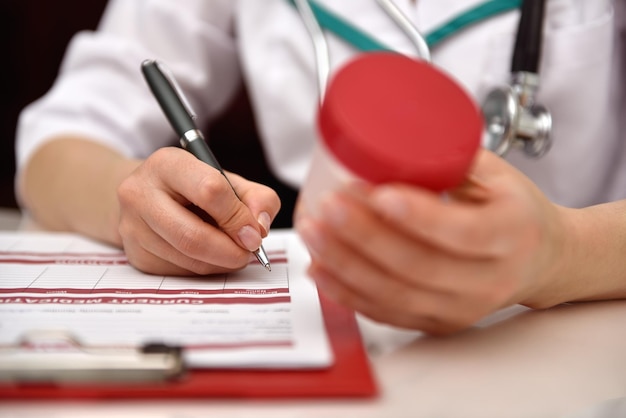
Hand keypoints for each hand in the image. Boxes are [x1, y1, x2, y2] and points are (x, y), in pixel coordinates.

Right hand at [117, 147, 279, 275]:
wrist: (145, 197)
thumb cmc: (193, 187)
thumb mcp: (227, 179)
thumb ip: (256, 198)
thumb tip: (260, 228)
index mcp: (167, 164)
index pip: (210, 190)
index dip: (238, 217)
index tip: (255, 233)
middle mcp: (140, 193)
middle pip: (193, 236)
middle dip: (231, 251)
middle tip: (249, 253)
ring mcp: (132, 227)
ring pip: (189, 259)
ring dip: (221, 263)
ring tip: (233, 251)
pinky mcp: (136, 255)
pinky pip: (181, 272)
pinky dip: (205, 269)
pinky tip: (209, 255)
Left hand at [295, 149, 567, 334]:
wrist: (541, 260)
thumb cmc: (516, 211)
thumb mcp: (496, 174)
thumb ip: (448, 157)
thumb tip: (386, 136)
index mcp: (510, 234)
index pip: (463, 232)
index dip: (417, 216)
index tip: (376, 192)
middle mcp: (488, 280)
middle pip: (417, 266)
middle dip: (363, 236)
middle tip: (328, 207)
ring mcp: (461, 308)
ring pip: (394, 294)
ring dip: (345, 265)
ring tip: (314, 234)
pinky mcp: (437, 322)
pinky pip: (386, 313)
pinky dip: (346, 292)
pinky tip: (321, 269)